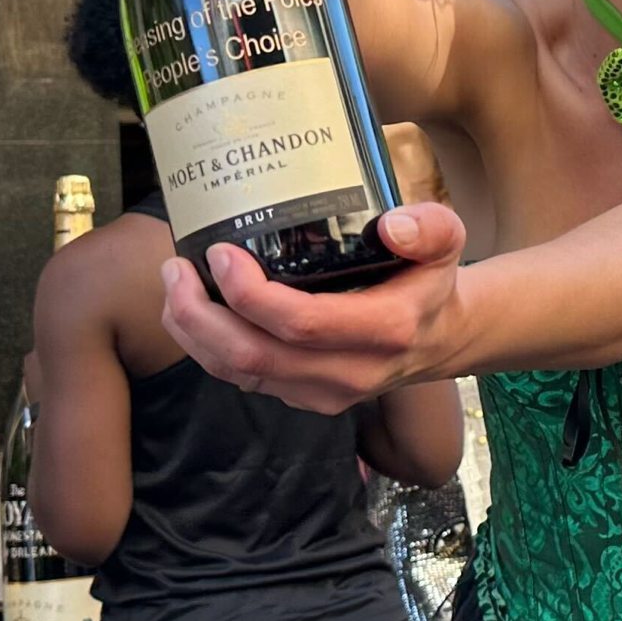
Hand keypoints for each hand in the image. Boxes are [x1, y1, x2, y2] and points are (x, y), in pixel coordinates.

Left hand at [161, 206, 469, 414]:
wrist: (438, 337)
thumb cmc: (430, 279)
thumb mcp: (448, 240)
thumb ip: (429, 227)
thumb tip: (392, 224)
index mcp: (384, 330)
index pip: (302, 323)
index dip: (250, 293)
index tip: (220, 253)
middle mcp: (350, 372)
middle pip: (254, 356)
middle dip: (201, 314)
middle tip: (176, 268)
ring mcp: (322, 392)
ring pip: (238, 374)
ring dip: (194, 332)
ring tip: (173, 285)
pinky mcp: (301, 396)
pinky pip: (241, 379)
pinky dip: (206, 346)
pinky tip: (192, 310)